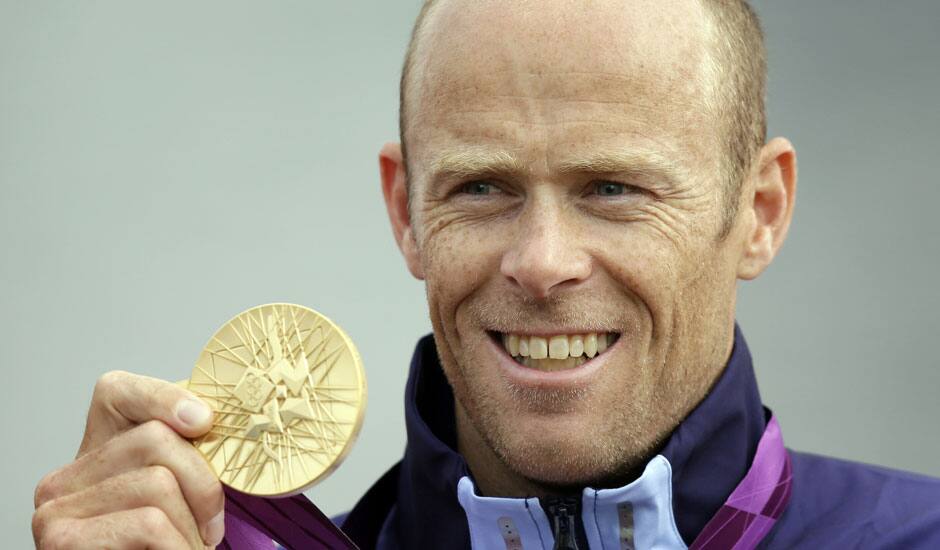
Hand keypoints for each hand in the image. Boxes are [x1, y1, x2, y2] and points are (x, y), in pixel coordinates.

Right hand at [32, 371, 224, 548]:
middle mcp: (64, 476)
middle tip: (211, 527)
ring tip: (190, 549)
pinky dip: (179, 546)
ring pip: (157, 482)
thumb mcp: (180, 494)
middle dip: (204, 485)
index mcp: (91, 455)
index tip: (206, 421)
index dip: (167, 396)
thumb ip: (189, 453)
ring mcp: (56, 510)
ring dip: (193, 527)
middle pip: (157, 439)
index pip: (118, 390)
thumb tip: (221, 416)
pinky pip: (147, 523)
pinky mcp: (64, 543)